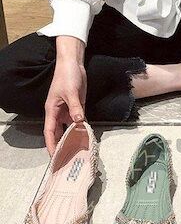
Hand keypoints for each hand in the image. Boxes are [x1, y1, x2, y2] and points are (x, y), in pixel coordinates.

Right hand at [44, 36, 86, 154]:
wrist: (74, 65)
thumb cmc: (67, 76)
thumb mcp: (71, 92)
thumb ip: (75, 107)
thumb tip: (79, 122)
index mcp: (52, 111)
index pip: (50, 132)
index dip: (51, 144)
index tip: (55, 156)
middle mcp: (59, 113)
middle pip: (59, 133)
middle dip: (62, 145)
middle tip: (68, 159)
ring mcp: (68, 111)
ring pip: (70, 129)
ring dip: (74, 138)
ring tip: (79, 151)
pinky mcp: (78, 108)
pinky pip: (79, 122)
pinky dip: (82, 129)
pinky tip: (87, 137)